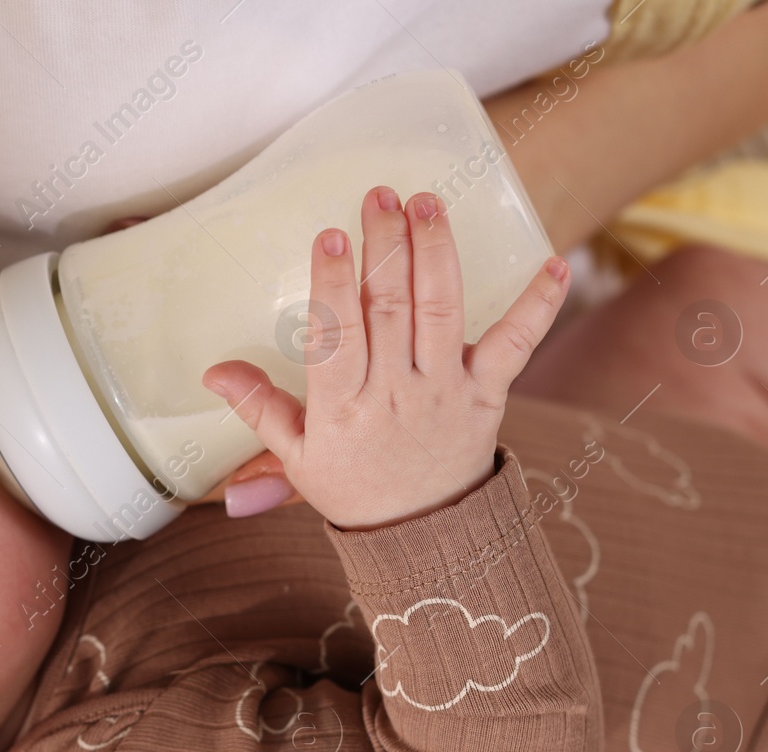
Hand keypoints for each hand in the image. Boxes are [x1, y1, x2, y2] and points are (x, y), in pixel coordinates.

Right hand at [202, 186, 569, 529]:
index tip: (330, 238)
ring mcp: (445, 392)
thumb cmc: (352, 490)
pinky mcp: (487, 395)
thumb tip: (214, 371)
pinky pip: (515, 346)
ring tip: (428, 203)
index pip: (336, 338)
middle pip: (390, 310)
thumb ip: (258, 409)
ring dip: (436, 253)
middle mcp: (395, 395)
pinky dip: (537, 306)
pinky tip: (553, 264)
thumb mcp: (294, 457)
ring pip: (441, 313)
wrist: (420, 541)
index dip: (333, 286)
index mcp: (340, 410)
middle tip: (380, 195)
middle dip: (385, 247)